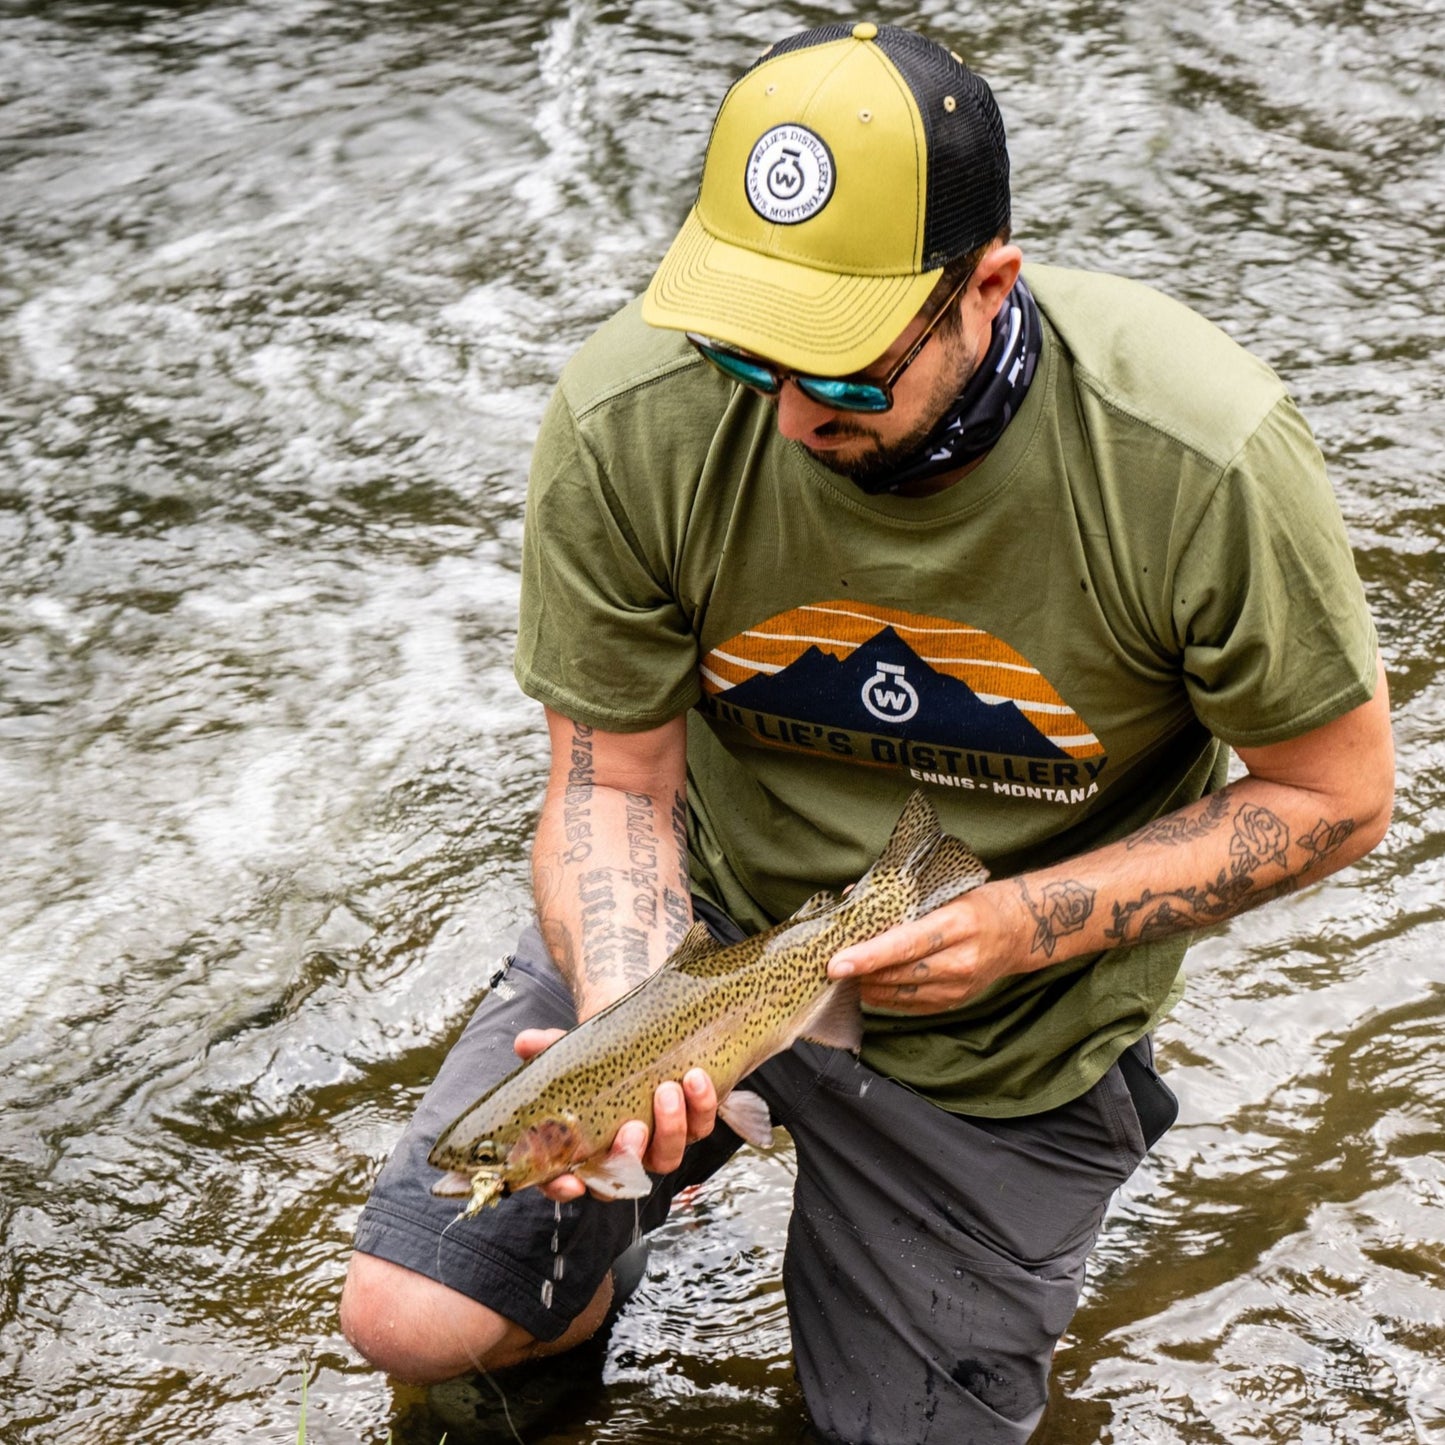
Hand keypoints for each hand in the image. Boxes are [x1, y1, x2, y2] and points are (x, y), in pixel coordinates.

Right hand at [512, 1030, 719, 1201]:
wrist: (645, 1037)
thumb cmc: (602, 1055)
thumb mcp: (573, 1049)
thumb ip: (548, 1047)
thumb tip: (524, 1043)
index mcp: (583, 1146)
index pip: (565, 1181)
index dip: (564, 1188)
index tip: (572, 1183)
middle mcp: (621, 1153)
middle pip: (624, 1176)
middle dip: (630, 1155)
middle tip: (633, 1127)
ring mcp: (658, 1142)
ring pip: (667, 1157)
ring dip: (671, 1127)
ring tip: (669, 1089)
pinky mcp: (692, 1123)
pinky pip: (701, 1126)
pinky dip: (702, 1105)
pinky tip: (696, 1078)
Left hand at [826, 888, 1016, 1012]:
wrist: (1016, 932)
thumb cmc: (974, 902)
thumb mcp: (943, 889)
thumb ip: (897, 897)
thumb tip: (849, 899)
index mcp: (958, 925)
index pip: (905, 944)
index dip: (868, 956)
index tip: (836, 963)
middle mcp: (960, 961)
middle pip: (898, 973)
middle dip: (859, 971)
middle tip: (828, 963)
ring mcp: (958, 987)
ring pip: (899, 992)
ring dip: (867, 984)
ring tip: (844, 971)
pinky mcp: (953, 1003)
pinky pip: (908, 1005)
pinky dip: (882, 995)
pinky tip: (867, 983)